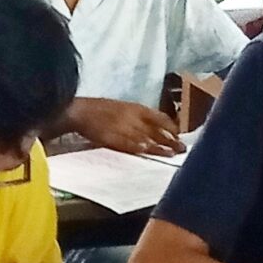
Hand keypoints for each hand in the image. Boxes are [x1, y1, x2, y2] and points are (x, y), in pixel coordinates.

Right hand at [69, 98, 183, 156]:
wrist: (80, 111)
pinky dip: (137, 147)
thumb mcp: (123, 108)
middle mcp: (132, 117)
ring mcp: (122, 127)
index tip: (179, 136)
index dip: (171, 127)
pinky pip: (127, 143)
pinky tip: (146, 151)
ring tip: (171, 154)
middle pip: (156, 130)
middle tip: (182, 149)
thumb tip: (155, 127)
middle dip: (170, 140)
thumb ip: (139, 117)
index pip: (160, 117)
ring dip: (159, 147)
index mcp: (136, 108)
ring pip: (145, 138)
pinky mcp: (112, 137)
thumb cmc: (101, 110)